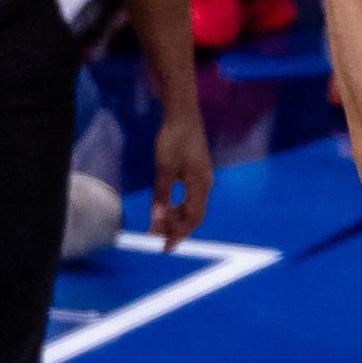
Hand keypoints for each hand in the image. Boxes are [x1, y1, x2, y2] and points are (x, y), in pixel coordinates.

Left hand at [149, 101, 212, 248]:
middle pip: (194, 216)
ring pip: (191, 207)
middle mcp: (205, 185)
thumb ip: (162, 195)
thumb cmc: (174, 139)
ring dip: (176, 218)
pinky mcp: (197, 173)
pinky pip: (190, 198)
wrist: (183, 115)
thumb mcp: (164, 168)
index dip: (179, 235)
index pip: (193, 219)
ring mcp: (202, 179)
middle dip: (176, 229)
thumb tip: (157, 220)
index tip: (165, 247)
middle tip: (156, 236)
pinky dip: (178, 207)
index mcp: (200, 185)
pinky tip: (167, 206)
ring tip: (158, 222)